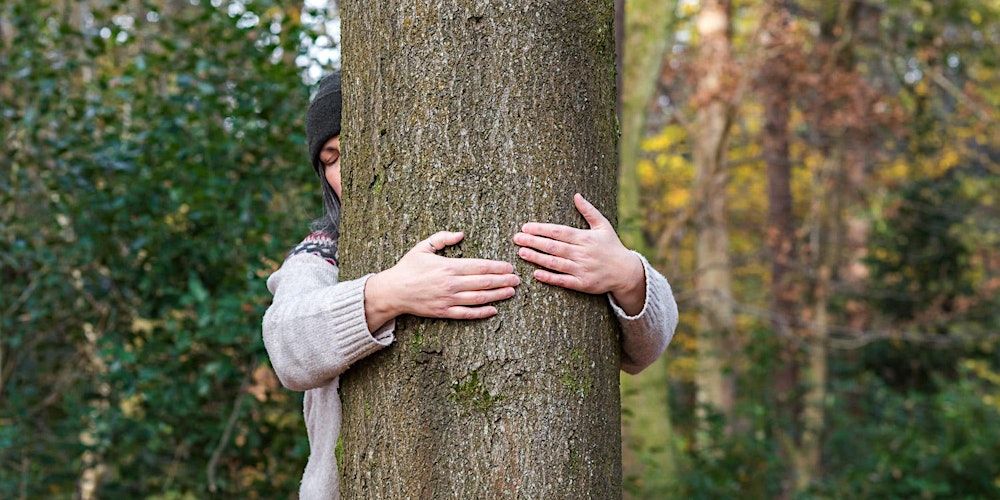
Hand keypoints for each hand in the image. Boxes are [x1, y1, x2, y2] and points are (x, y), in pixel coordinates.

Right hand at [366, 231, 519, 323]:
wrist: (393, 291)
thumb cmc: (408, 268)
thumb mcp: (423, 247)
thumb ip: (442, 238)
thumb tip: (461, 233)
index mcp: (448, 266)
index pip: (479, 266)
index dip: (497, 267)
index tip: (509, 266)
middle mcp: (451, 284)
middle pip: (484, 282)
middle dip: (503, 280)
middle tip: (517, 280)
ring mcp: (448, 300)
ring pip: (479, 298)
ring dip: (498, 295)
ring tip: (511, 292)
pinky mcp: (444, 312)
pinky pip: (467, 314)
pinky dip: (482, 312)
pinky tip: (493, 310)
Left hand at [512, 193, 643, 300]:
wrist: (626, 271)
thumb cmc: (611, 246)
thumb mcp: (603, 226)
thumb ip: (588, 211)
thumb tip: (576, 195)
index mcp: (585, 237)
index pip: (559, 232)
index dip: (541, 229)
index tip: (526, 227)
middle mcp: (582, 253)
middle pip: (554, 246)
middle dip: (534, 242)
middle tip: (517, 238)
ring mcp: (582, 269)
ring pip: (555, 263)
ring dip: (537, 258)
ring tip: (521, 253)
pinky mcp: (582, 284)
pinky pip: (563, 280)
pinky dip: (549, 277)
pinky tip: (536, 273)